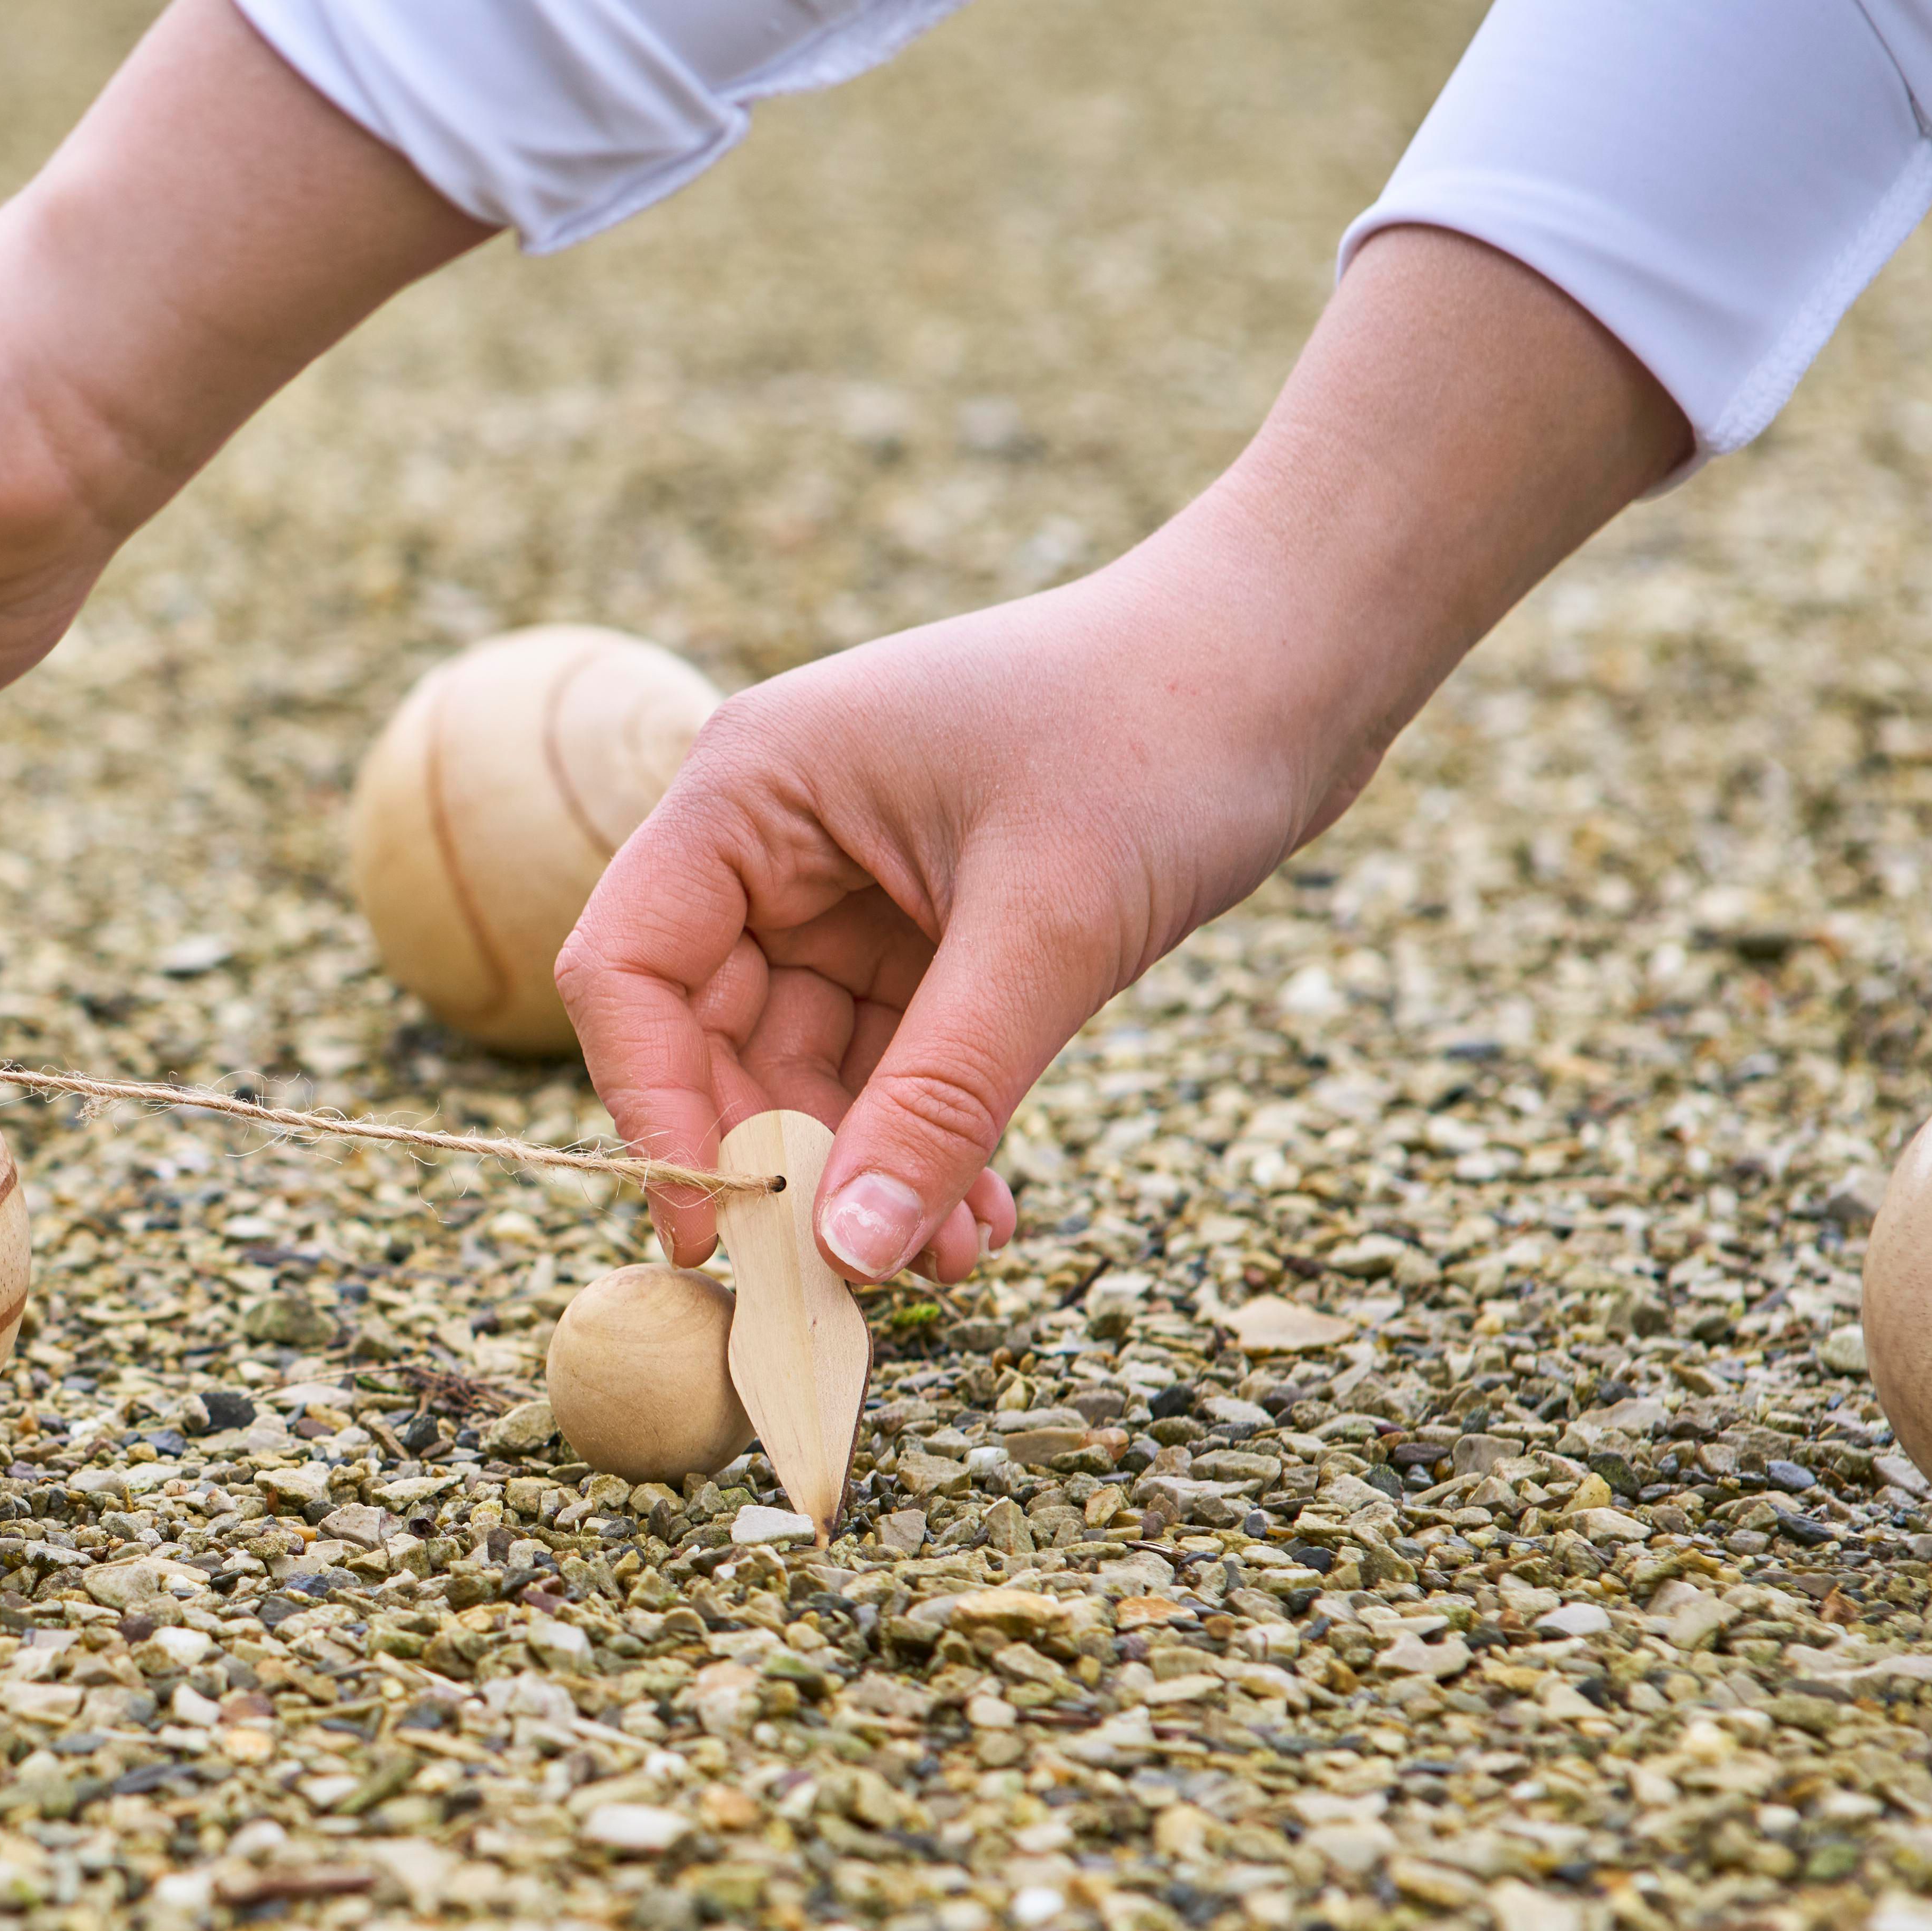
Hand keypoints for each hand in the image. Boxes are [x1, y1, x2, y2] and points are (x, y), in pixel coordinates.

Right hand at [558, 548, 1334, 1284]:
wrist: (1300, 651)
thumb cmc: (1168, 730)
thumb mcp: (1049, 926)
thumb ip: (940, 1096)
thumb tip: (850, 1256)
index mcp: (753, 788)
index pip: (631, 972)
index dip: (653, 1108)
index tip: (716, 1231)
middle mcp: (776, 836)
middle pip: (712, 1039)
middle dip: (784, 1164)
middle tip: (855, 1278)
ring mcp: (849, 884)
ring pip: (807, 1068)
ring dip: (868, 1173)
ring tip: (956, 1259)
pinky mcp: (927, 927)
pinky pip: (890, 1062)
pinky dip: (927, 1139)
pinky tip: (984, 1213)